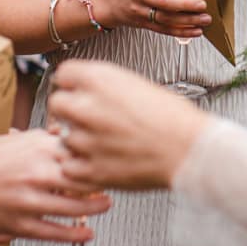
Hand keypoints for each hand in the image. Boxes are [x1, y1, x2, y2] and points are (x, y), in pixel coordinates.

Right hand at [0, 129, 110, 240]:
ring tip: (105, 204)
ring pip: (74, 207)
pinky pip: (54, 232)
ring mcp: (29, 201)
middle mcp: (35, 172)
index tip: (104, 154)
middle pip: (83, 177)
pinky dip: (75, 234)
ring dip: (95, 207)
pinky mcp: (20, 225)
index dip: (94, 153)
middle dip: (101, 180)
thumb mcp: (8, 140)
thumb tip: (59, 136)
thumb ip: (37, 141)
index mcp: (33, 147)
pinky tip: (87, 233)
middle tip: (113, 179)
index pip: (77, 149)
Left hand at [48, 60, 208, 189]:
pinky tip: (99, 162)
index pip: (63, 74)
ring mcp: (86, 141)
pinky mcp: (91, 171)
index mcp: (100, 80)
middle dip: (70, 111)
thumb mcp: (135, 84)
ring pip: (63, 138)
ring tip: (103, 143)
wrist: (189, 150)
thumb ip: (103, 86)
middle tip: (87, 119)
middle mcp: (87, 107)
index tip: (80, 92)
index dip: (73, 84)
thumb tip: (83, 90)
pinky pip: (68, 167)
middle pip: (57, 104)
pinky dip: (80, 166)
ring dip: (77, 141)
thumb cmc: (171, 117)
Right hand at [94, 0, 212, 37]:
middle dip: (188, 8)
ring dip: (188, 22)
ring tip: (204, 22)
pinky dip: (181, 32)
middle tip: (205, 10)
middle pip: (166, 4)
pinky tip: (194, 31)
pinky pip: (164, 30)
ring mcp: (140, 12)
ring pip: (166, 20)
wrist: (107, 3)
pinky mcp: (143, 25)